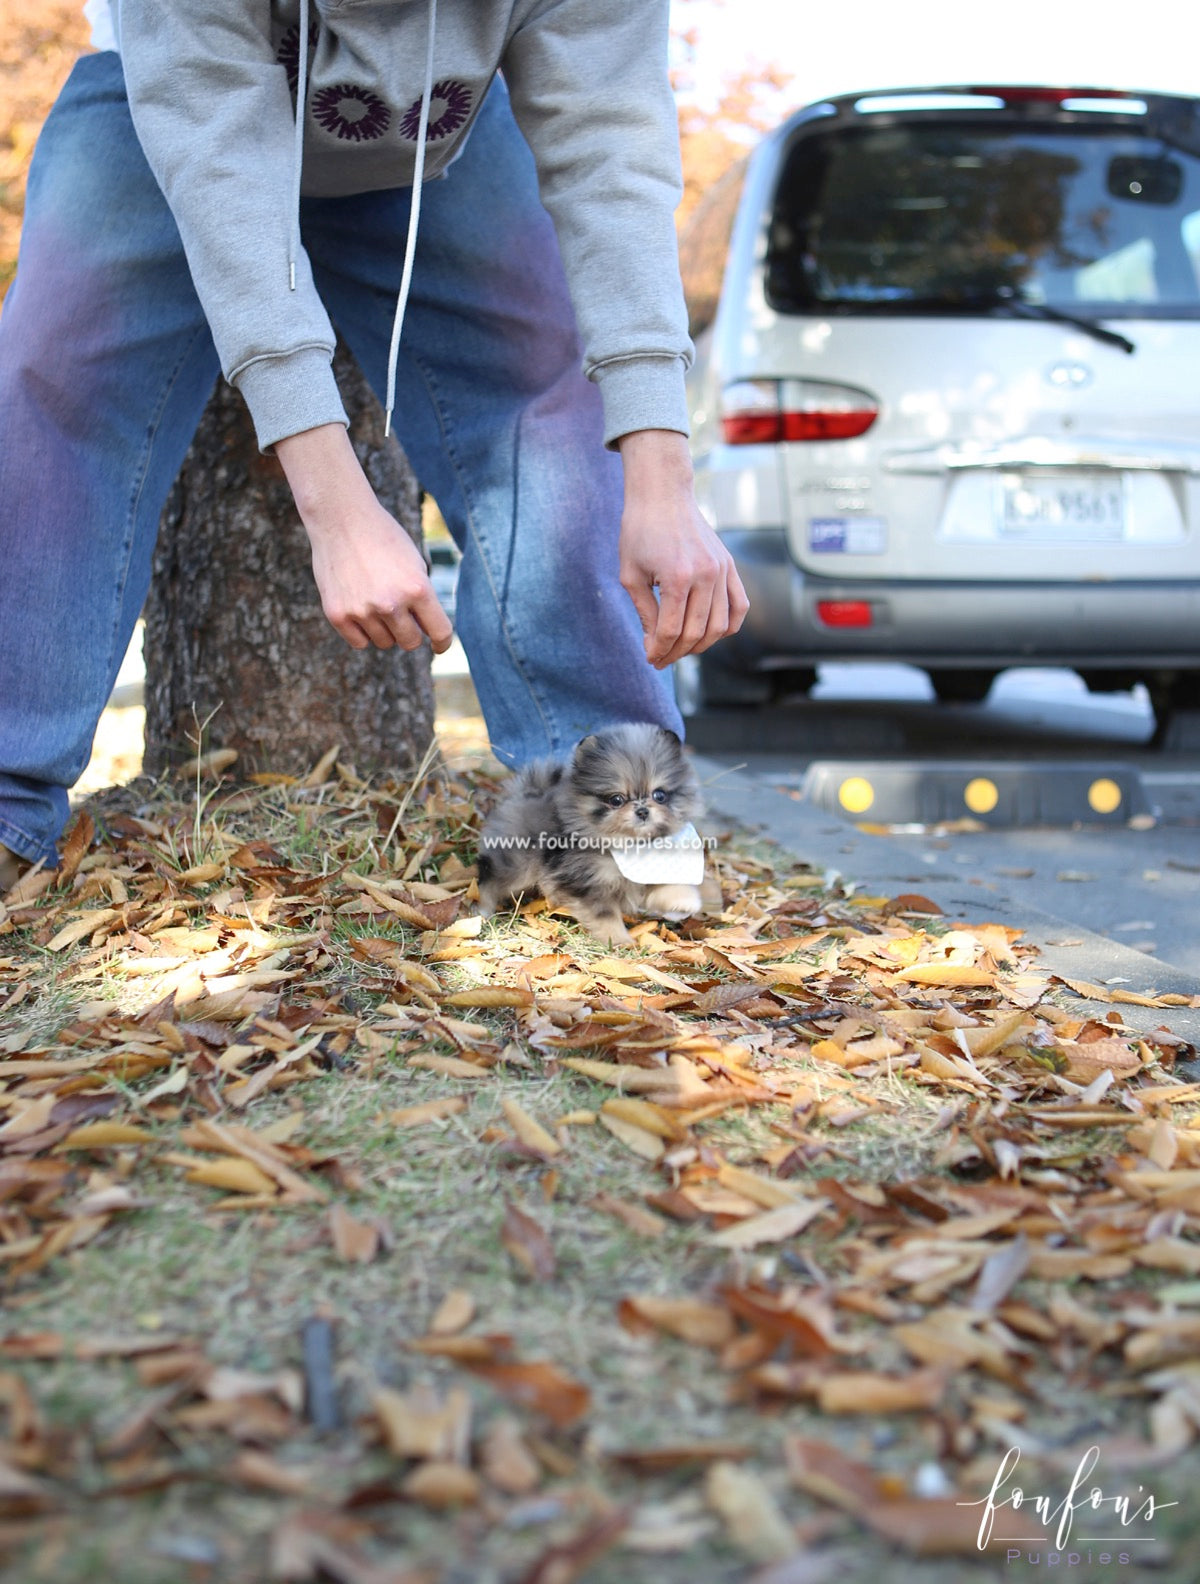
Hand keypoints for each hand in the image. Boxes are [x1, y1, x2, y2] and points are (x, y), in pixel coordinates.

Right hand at [276, 424, 452, 652]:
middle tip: (401, 613)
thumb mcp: (415, 564)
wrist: (342, 518)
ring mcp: (362, 611)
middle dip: (410, 631)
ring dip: (385, 629)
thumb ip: (423, 599)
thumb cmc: (384, 539)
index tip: (438, 645)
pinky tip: (360, 608)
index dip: (442, 643)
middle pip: (410, 642)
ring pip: (384, 643)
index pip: (440, 632)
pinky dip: (363, 632)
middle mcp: (391, 603)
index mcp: (417, 589)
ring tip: (376, 600)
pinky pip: (360, 642)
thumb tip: (426, 633)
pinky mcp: (338, 615)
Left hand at [617, 429, 748, 668]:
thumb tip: (654, 645)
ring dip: (700, 645)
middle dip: (676, 652)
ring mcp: (722, 570)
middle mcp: (705, 575)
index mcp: (676, 577)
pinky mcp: (730, 566)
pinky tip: (710, 634)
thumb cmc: (640, 531)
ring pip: (719, 626)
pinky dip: (728, 626)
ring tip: (682, 648)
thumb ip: (645, 612)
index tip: (650, 658)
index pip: (671, 630)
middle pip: (696, 633)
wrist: (663, 495)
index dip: (659, 650)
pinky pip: (739, 607)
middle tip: (662, 658)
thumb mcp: (630, 574)